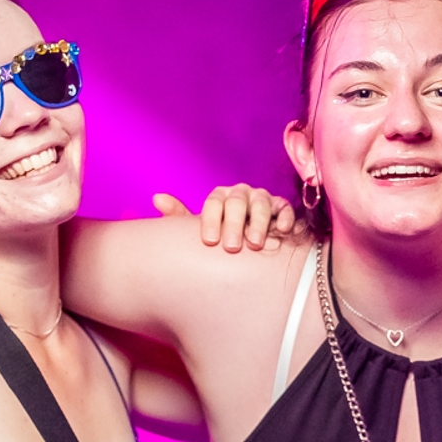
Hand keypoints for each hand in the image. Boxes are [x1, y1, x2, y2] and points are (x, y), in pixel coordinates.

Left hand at [154, 185, 293, 251]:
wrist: (248, 241)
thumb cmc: (221, 235)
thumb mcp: (201, 228)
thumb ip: (180, 215)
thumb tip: (156, 198)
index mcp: (220, 196)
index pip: (213, 203)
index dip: (211, 221)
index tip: (209, 242)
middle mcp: (241, 193)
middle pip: (237, 203)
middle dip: (235, 225)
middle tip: (231, 247)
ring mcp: (262, 198)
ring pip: (261, 204)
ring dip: (259, 223)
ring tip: (255, 244)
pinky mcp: (281, 207)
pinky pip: (284, 208)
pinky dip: (284, 218)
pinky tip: (283, 230)